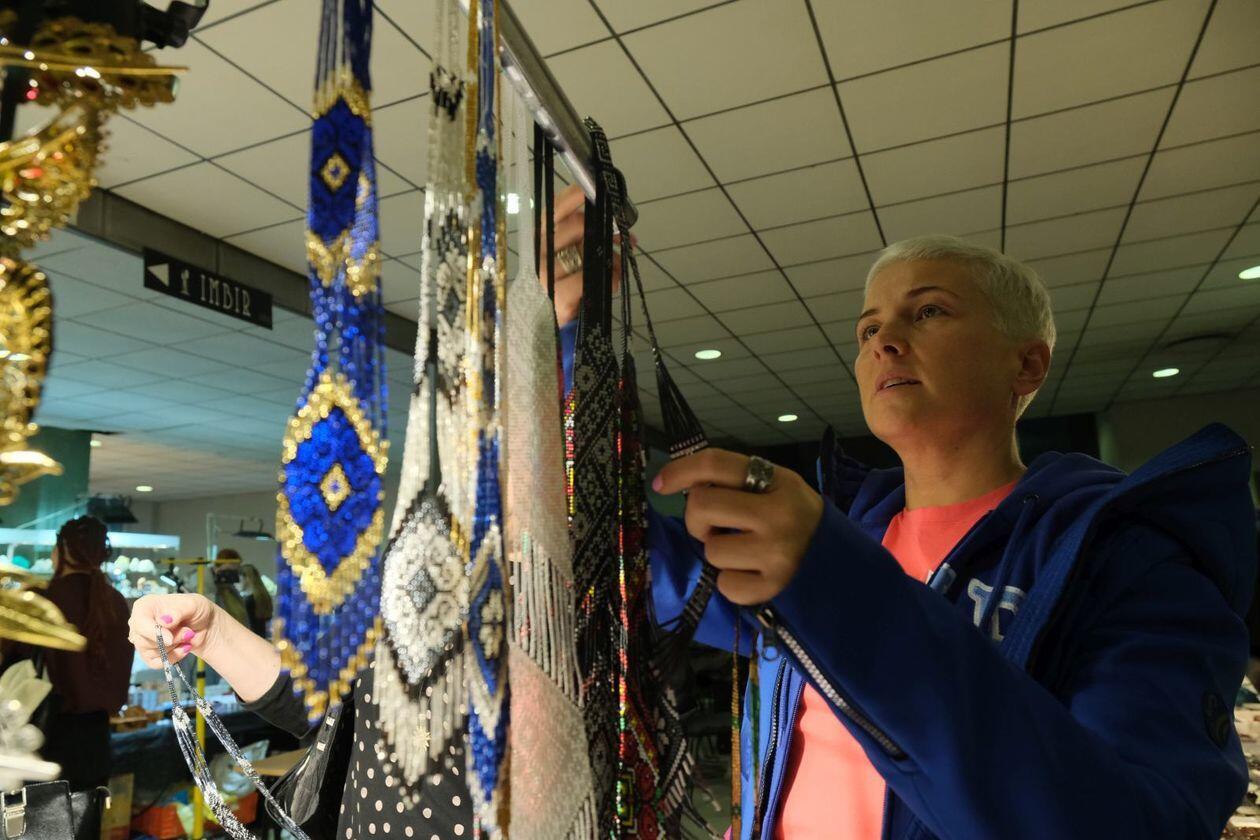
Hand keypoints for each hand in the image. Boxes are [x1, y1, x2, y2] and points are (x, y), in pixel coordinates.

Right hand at [128, 593, 220, 668]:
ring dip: (175, 646)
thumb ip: (178, 611)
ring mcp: (142, 641)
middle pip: (144, 642)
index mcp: (144, 606)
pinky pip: (157, 663)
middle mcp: (139, 624)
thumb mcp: (193, 604)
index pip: (139, 623)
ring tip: (186, 635)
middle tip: (188, 632)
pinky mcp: (149, 655)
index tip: (170, 639)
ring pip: (152, 653)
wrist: (204, 626)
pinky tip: (183, 647)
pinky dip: (174, 657)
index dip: (154, 633)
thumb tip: (164, 621)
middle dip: (172, 639)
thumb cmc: (195, 610)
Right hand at [538, 184, 631, 325]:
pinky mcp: (557, 297)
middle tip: (623, 236)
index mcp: (539, 240)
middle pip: (576, 226)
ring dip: (612, 255)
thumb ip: (578, 238)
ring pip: (587, 251)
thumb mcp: (564, 258)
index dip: (576, 196)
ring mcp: (546, 276)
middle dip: (606, 228)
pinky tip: (615, 280)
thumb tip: (611, 219)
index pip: (554, 209)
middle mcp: (539, 254)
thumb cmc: (558, 287)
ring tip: (620, 261)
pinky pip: (590, 278)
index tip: (599, 190)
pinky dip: (610, 277)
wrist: (542, 328)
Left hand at [654, 449, 823, 604]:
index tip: (661, 484)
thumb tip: (678, 480)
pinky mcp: (774, 586)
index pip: (715, 464)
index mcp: (776, 480)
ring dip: (719, 551)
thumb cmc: (794, 514)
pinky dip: (732, 581)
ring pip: (711, 550)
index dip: (680, 470)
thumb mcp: (775, 484)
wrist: (836, 556)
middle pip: (701, 506)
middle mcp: (777, 514)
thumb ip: (734, 479)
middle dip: (698, 519)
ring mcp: (777, 553)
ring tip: (744, 550)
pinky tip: (752, 572)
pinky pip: (725, 584)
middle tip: (717, 526)